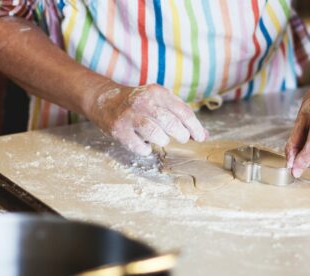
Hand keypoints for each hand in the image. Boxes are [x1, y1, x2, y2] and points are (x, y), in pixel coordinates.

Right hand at [88, 82, 206, 155]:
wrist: (106, 101)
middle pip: (171, 123)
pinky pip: (139, 147)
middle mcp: (143, 102)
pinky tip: (145, 144)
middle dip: (181, 134)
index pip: (183, 112)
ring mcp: (130, 116)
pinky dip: (146, 149)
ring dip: (163, 140)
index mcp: (157, 92)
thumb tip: (204, 135)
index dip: (194, 127)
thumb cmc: (140, 104)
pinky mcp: (119, 130)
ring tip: (162, 139)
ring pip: (156, 134)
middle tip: (181, 138)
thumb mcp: (161, 102)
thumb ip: (182, 116)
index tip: (200, 137)